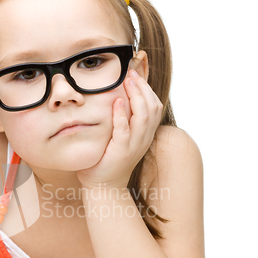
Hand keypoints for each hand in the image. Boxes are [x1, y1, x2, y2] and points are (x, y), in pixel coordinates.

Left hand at [76, 69, 162, 188]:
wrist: (103, 185)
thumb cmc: (107, 158)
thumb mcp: (119, 136)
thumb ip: (122, 118)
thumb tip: (117, 97)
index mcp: (145, 133)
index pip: (154, 105)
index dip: (147, 87)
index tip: (136, 72)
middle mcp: (144, 138)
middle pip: (152, 106)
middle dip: (142, 87)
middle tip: (131, 72)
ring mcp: (134, 145)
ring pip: (144, 116)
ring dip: (136, 96)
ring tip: (127, 81)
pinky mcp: (121, 152)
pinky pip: (125, 131)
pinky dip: (122, 115)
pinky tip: (118, 102)